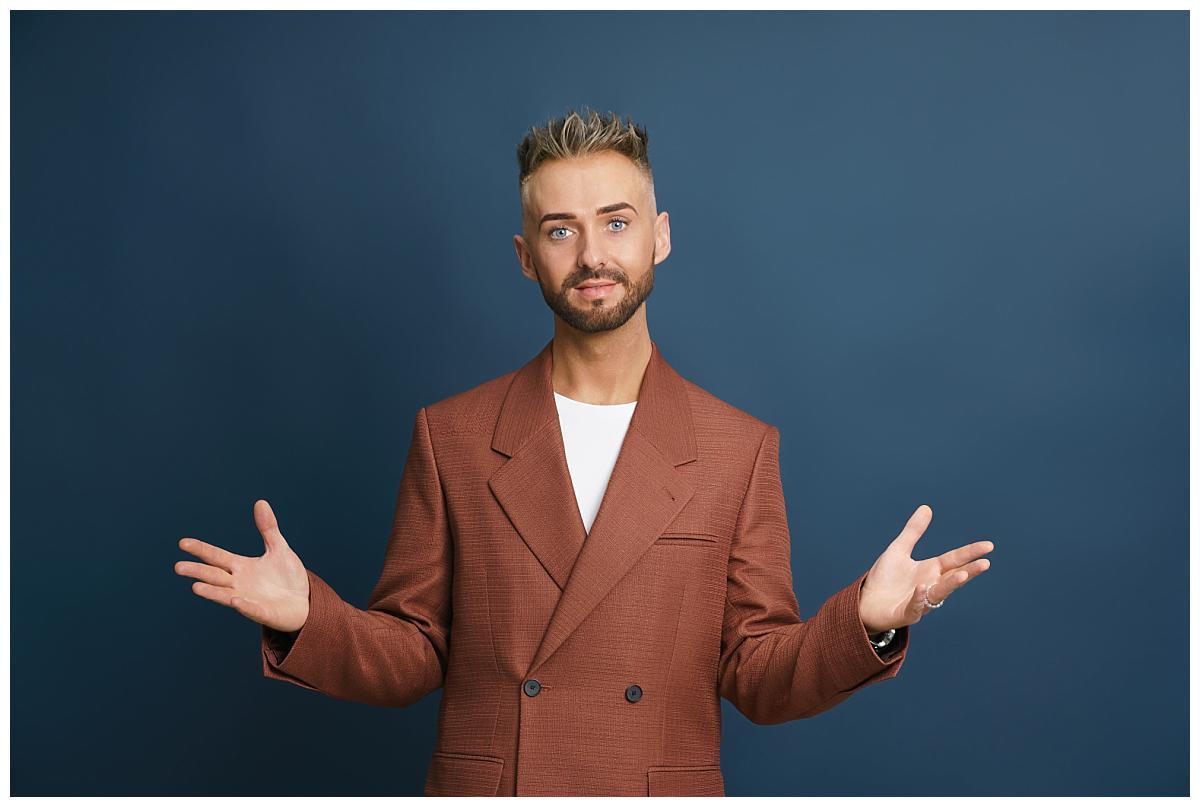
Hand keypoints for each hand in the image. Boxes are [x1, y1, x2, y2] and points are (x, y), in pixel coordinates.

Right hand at [174, 499, 309, 632]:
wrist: (304, 602)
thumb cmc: (287, 577)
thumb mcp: (278, 548)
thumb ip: (268, 528)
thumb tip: (261, 502)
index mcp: (241, 567)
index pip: (217, 557)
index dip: (201, 550)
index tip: (183, 543)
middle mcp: (240, 583)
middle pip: (214, 576)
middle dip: (198, 571)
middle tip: (178, 567)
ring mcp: (249, 599)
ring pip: (225, 595)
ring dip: (212, 592)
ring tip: (196, 587)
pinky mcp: (264, 613)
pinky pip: (252, 609)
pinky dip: (244, 605)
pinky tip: (236, 599)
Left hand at [858, 504, 992, 633]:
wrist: (866, 602)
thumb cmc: (885, 578)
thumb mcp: (899, 550)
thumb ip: (913, 531)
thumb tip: (927, 507)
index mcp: (931, 569)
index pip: (955, 559)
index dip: (970, 552)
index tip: (989, 545)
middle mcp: (931, 585)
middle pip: (954, 577)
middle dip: (969, 571)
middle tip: (985, 563)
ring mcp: (922, 601)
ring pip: (940, 593)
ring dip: (950, 584)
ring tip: (962, 575)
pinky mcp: (908, 613)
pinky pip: (916, 605)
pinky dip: (919, 596)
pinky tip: (923, 587)